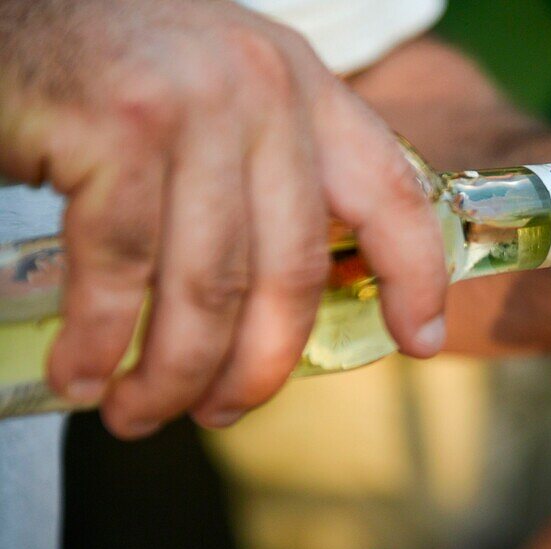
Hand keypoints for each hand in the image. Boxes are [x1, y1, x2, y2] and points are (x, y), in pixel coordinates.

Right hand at [0, 0, 446, 437]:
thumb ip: (266, 175)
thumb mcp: (223, 100)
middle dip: (257, 367)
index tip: (419, 341)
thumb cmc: (115, 71)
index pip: (390, 193)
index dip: (415, 275)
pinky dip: (99, 339)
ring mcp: (191, 106)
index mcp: (303, 88)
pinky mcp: (113, 126)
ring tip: (140, 413)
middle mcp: (262, 91)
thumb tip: (282, 306)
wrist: (14, 3)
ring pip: (208, 286)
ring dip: (173, 372)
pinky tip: (83, 375)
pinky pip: (121, 270)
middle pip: (290, 271)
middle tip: (220, 414)